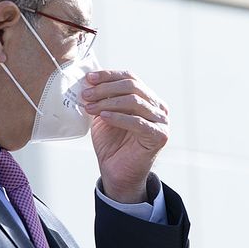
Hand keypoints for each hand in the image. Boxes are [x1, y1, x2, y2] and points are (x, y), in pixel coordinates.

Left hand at [85, 70, 169, 201]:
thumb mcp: (104, 113)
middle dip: (105, 89)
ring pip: (134, 101)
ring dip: (108, 102)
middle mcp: (158, 107)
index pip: (130, 78)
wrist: (117, 172)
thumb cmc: (112, 143)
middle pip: (132, 86)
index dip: (108, 75)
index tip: (88, 78)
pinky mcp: (159, 136)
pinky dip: (118, 117)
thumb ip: (102, 96)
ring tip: (90, 107)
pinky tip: (103, 117)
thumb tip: (89, 78)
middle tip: (86, 95)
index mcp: (148, 98)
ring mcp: (161, 121)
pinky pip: (138, 122)